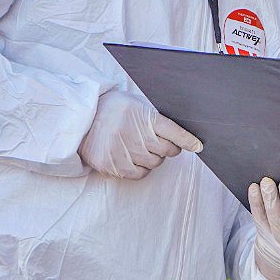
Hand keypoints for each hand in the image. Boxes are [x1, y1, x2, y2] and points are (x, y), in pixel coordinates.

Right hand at [79, 90, 201, 178]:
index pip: (174, 132)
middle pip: (168, 150)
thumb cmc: (112, 109)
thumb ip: (155, 118)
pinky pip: (141, 174)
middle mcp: (135, 136)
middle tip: (157, 141)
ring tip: (139, 146)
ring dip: (153, 157)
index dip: (188, 140)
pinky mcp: (114, 166)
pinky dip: (142, 168)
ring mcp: (124, 153)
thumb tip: (181, 134)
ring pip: (155, 163)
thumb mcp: (135, 104)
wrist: (81, 119)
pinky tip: (133, 157)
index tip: (198, 146)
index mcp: (143, 117)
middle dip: (168, 147)